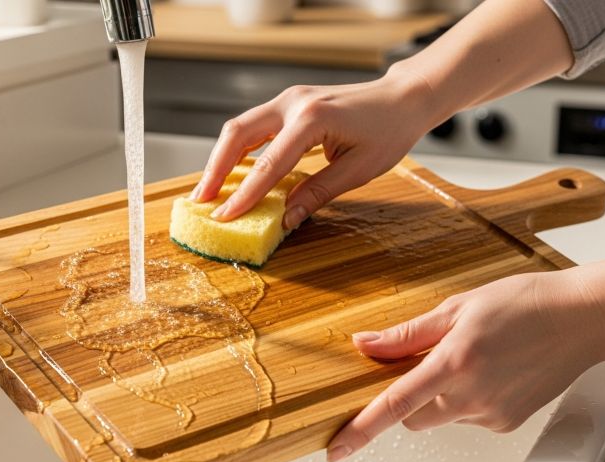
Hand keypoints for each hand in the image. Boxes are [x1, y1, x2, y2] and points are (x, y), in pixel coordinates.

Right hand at [191, 68, 435, 229]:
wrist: (402, 98)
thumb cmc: (389, 131)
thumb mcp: (358, 170)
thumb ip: (317, 193)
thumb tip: (285, 219)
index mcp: (311, 119)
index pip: (268, 164)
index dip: (244, 195)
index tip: (225, 217)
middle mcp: (293, 104)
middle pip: (237, 134)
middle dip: (215, 169)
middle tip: (201, 201)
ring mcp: (289, 100)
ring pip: (241, 127)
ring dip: (221, 158)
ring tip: (209, 190)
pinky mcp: (290, 104)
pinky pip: (255, 127)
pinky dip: (238, 150)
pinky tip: (231, 171)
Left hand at [326, 269, 604, 461]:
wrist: (579, 319)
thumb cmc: (524, 304)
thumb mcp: (456, 308)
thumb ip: (406, 334)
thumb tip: (364, 345)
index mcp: (453, 362)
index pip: (395, 404)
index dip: (361, 429)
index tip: (337, 448)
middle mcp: (471, 395)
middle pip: (413, 417)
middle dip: (409, 398)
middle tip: (429, 363)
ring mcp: (491, 414)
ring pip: (441, 418)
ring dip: (440, 398)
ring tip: (470, 361)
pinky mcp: (507, 424)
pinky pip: (468, 419)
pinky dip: (467, 401)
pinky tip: (490, 373)